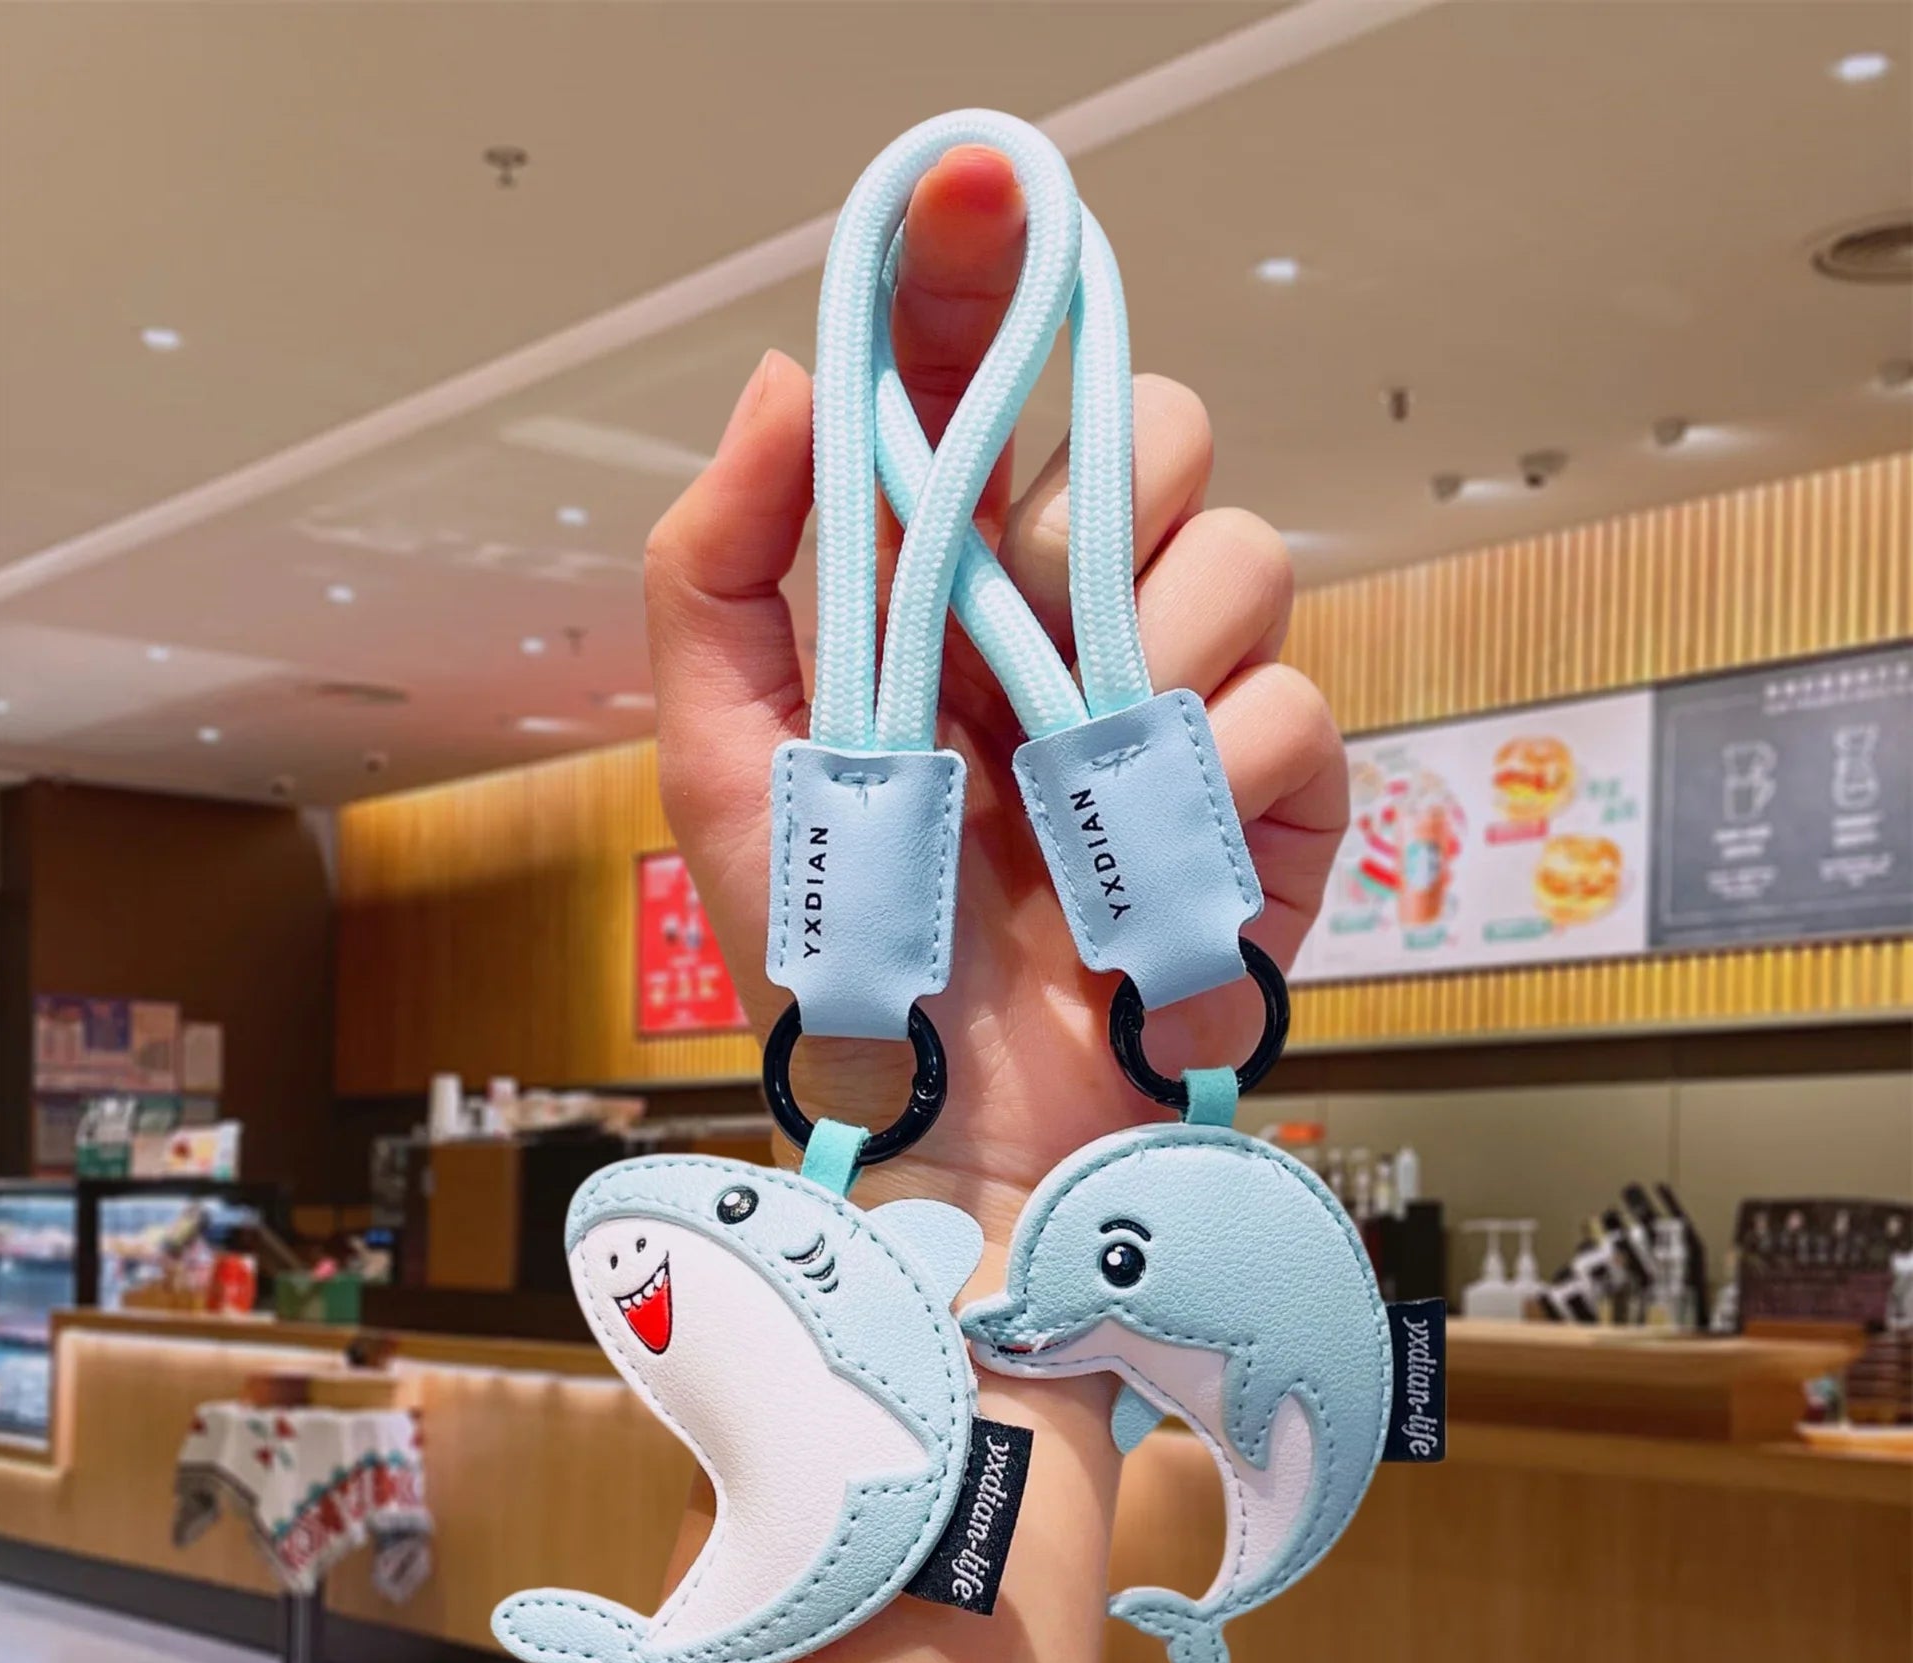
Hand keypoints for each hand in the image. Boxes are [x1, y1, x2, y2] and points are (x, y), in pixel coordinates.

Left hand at [646, 146, 1346, 1218]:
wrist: (954, 1123)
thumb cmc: (837, 948)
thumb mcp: (728, 757)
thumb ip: (724, 567)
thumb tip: (796, 375)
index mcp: (956, 590)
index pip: (991, 386)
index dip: (987, 278)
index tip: (986, 186)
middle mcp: (1083, 619)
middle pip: (1158, 436)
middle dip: (1092, 513)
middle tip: (1017, 636)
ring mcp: (1191, 703)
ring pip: (1240, 561)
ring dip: (1144, 672)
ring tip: (1061, 795)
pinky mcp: (1277, 800)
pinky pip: (1291, 712)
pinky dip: (1211, 783)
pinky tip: (1142, 856)